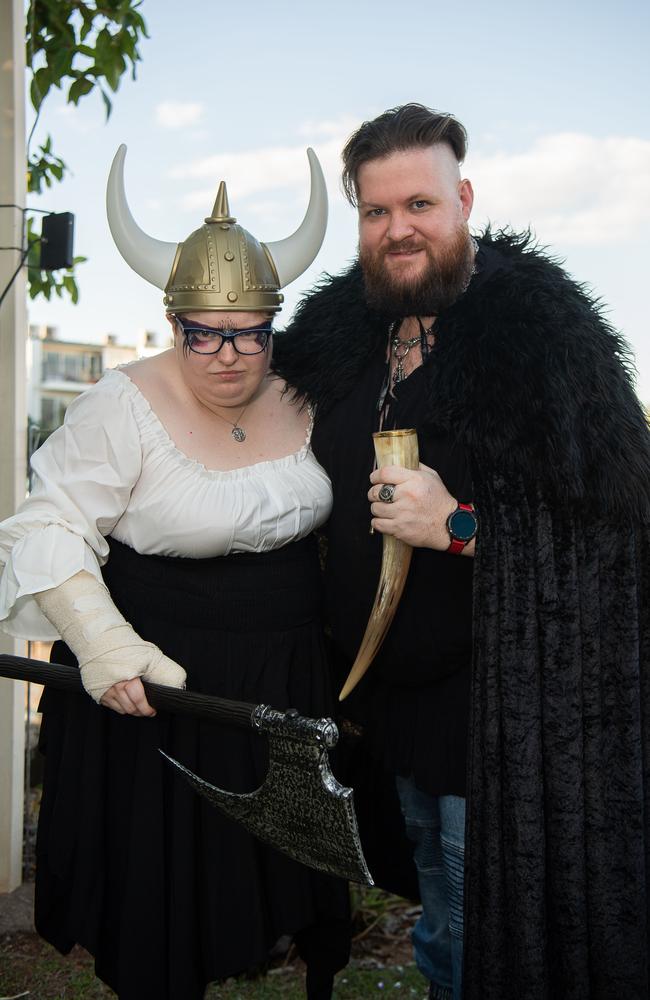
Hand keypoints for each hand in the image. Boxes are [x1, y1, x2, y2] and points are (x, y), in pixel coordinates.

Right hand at [35, 570, 186, 708]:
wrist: (98, 638)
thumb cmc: (122, 645)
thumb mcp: (146, 654)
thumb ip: (157, 669)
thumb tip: (173, 679)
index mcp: (128, 678)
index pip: (139, 701)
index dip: (147, 708)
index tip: (153, 710)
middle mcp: (114, 687)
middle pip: (130, 708)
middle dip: (140, 711)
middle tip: (147, 710)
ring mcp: (103, 690)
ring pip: (120, 708)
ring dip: (130, 709)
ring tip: (137, 706)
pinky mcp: (95, 690)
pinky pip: (109, 704)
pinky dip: (118, 705)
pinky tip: (124, 701)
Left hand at [369, 462, 456, 549]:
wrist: (448, 525)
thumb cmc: (440, 501)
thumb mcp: (432, 477)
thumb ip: (416, 468)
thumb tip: (401, 461)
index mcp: (414, 480)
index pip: (385, 473)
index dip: (375, 476)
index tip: (374, 478)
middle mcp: (407, 496)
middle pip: (375, 491)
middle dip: (373, 493)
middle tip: (378, 495)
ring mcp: (402, 513)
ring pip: (375, 508)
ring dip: (377, 508)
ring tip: (385, 508)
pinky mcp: (399, 528)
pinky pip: (377, 523)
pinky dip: (379, 522)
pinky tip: (386, 519)